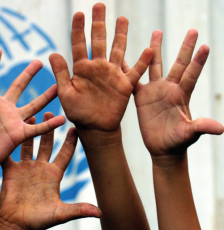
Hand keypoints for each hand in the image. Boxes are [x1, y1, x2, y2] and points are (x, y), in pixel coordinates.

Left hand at [0, 48, 65, 174]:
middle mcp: (4, 108)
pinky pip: (37, 128)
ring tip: (58, 85)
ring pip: (34, 104)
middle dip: (28, 74)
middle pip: (18, 86)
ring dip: (46, 96)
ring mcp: (14, 120)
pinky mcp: (20, 134)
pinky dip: (49, 124)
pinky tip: (62, 118)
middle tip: (39, 61)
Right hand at [0, 113, 100, 229]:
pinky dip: (8, 143)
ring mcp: (25, 168)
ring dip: (30, 131)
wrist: (15, 225)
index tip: (76, 127)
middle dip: (50, 128)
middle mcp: (40, 168)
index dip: (71, 141)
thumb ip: (78, 210)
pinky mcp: (10, 171)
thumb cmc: (38, 221)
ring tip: (31, 115)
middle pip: (47, 144)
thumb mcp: (59, 214)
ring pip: (29, 144)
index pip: (65, 154)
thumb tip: (100, 213)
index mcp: (54, 175)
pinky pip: (9, 154)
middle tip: (51, 111)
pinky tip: (8, 129)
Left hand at [49, 3, 152, 131]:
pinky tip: (149, 48)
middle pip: (99, 40)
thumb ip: (61, 74)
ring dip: (120, 34)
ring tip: (122, 18)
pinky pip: (136, 71)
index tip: (79, 13)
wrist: (95, 128)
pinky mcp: (125, 85)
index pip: (79, 44)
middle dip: (99, 23)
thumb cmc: (78, 112)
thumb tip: (52, 53)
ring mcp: (112, 74)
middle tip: (99, 5)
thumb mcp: (65, 93)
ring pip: (118, 49)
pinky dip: (143, 61)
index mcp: (82, 69)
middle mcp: (98, 67)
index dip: (78, 29)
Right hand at [126, 30, 223, 157]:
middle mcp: (169, 89)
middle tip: (193, 30)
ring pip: (155, 66)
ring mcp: (155, 92)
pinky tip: (124, 59)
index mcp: (181, 96)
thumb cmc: (178, 142)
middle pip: (178, 64)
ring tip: (157, 32)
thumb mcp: (189, 134)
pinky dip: (129, 70)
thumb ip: (201, 127)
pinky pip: (135, 80)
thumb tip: (221, 128)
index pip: (191, 75)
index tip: (205, 46)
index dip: (197, 61)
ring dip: (155, 50)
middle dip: (184, 47)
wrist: (162, 148)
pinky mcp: (142, 98)